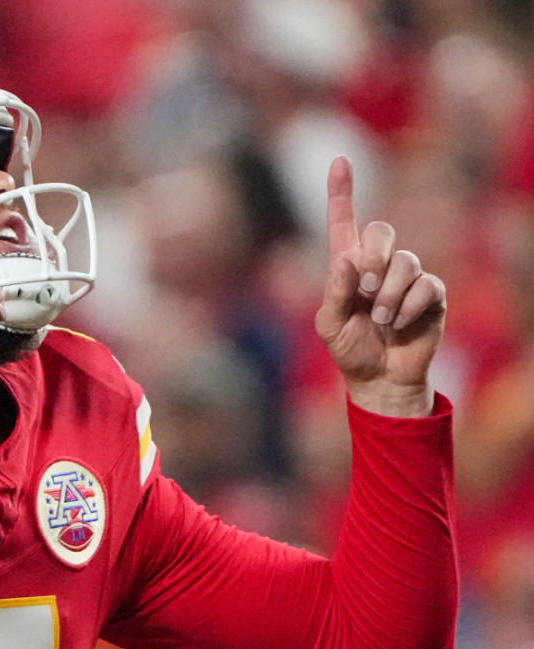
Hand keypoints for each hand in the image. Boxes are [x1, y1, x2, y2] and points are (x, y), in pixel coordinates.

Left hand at [314, 156, 446, 416]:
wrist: (379, 378)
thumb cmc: (350, 349)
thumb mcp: (329, 324)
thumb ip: (334, 292)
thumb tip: (347, 260)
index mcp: (347, 265)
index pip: (343, 221)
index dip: (341, 191)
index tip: (339, 160)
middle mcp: (378, 264)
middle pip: (381, 231)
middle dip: (373, 258)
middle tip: (364, 292)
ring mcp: (406, 277)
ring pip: (405, 262)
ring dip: (389, 295)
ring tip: (380, 321)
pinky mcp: (431, 293)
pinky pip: (426, 285)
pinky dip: (408, 307)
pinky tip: (399, 325)